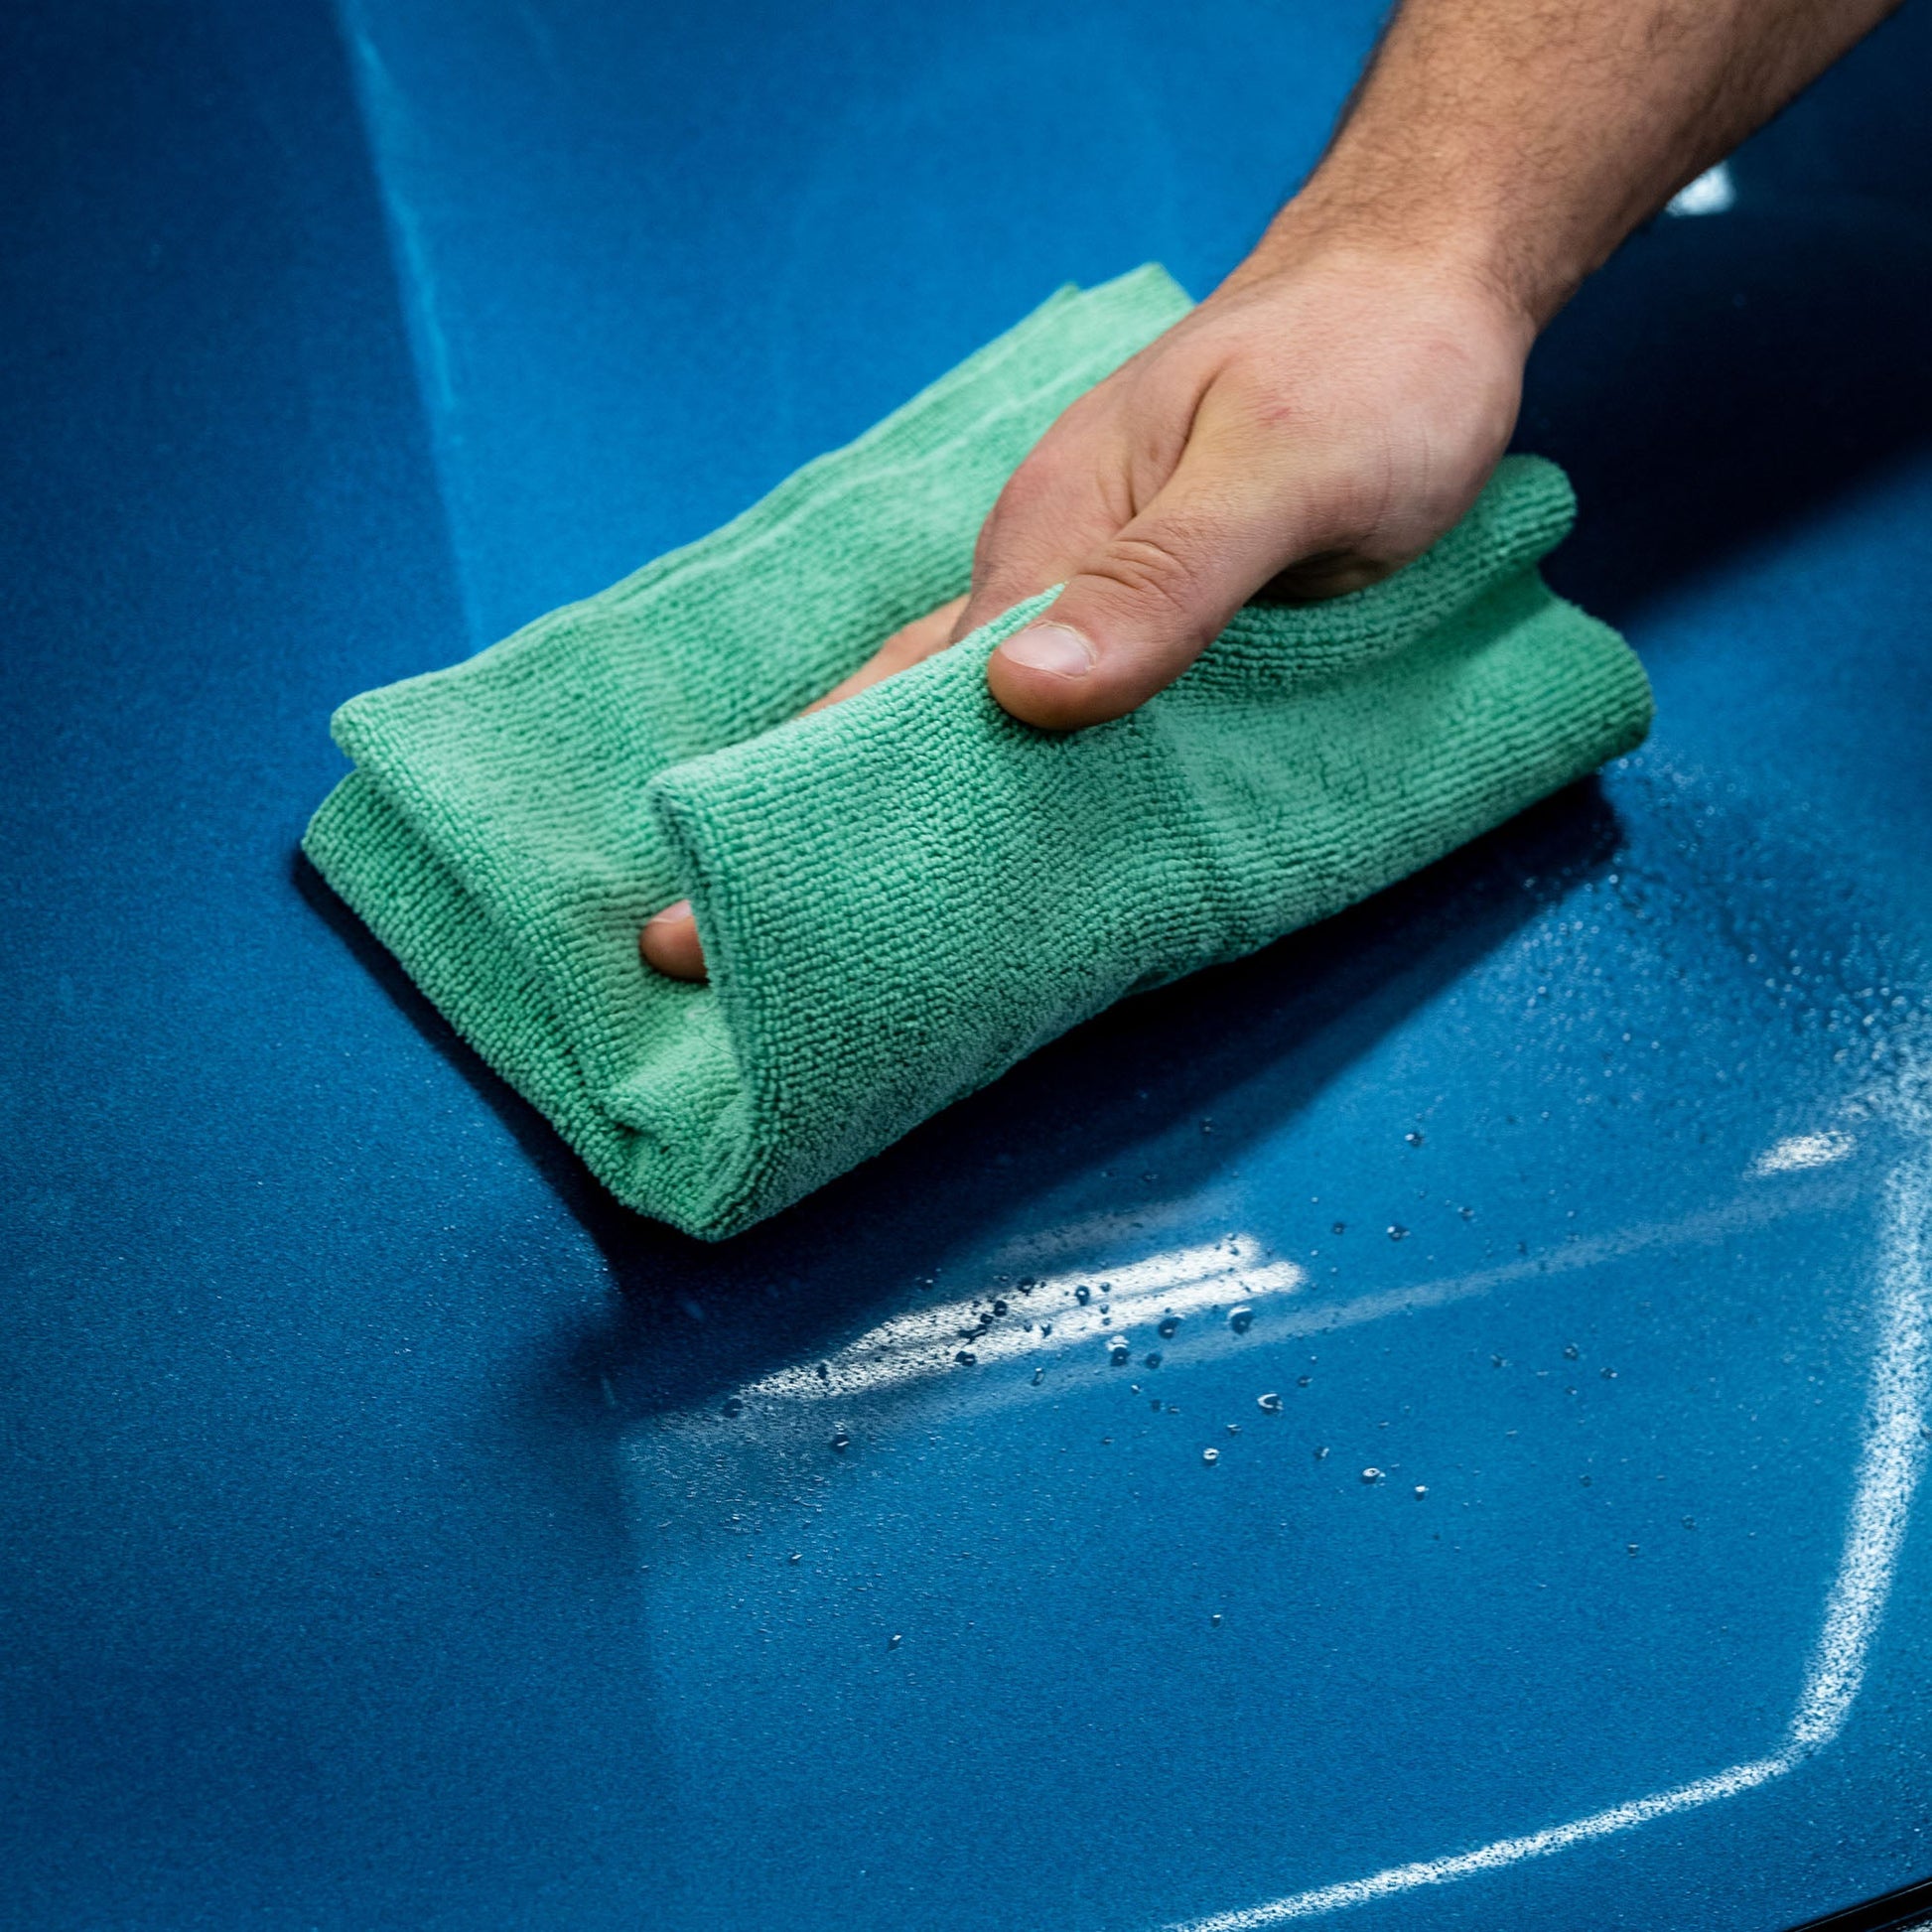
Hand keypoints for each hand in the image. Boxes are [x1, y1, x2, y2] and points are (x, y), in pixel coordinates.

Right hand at [641, 221, 1533, 980]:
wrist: (1422, 292)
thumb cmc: (1364, 364)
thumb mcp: (1278, 469)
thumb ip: (1163, 581)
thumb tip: (1014, 691)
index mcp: (1042, 548)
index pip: (912, 709)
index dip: (830, 815)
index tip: (741, 922)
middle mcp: (1042, 583)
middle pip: (909, 725)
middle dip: (823, 833)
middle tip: (703, 953)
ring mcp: (1093, 609)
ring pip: (984, 737)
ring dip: (919, 827)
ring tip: (839, 950)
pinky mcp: (1157, 633)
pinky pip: (1076, 731)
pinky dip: (1029, 801)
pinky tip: (1007, 870)